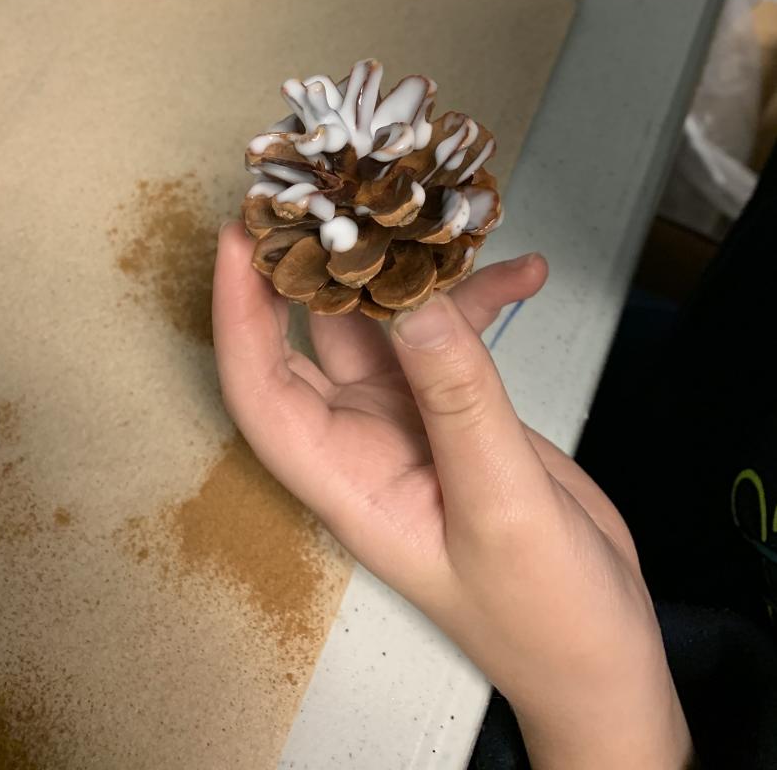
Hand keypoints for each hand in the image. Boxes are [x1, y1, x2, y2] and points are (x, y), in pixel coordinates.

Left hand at [213, 224, 693, 769]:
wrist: (602, 650)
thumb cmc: (542, 616)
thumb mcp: (503, 508)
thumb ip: (460, 404)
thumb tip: (412, 308)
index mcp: (347, 481)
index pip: (261, 389)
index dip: (238, 312)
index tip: (238, 236)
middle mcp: (364, 443)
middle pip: (312, 340)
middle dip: (312, 265)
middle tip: (321, 191)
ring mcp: (411, 422)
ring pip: (385, 325)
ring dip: (407, 271)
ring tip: (432, 211)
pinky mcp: (458, 411)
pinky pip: (452, 337)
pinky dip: (481, 300)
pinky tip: (521, 272)